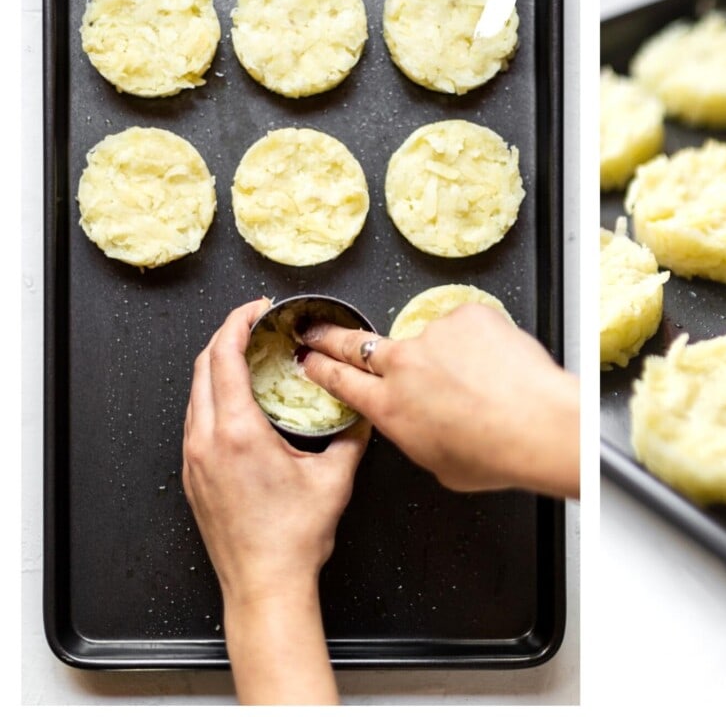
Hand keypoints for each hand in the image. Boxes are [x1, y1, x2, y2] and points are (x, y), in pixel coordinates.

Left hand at [183, 298, 369, 703]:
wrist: (265, 584)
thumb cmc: (296, 536)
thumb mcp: (335, 478)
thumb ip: (352, 436)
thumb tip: (364, 412)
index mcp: (237, 432)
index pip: (224, 357)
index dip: (238, 323)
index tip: (258, 309)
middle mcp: (206, 440)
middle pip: (202, 367)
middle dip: (226, 336)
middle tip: (256, 323)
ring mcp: (194, 460)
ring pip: (195, 393)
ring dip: (217, 366)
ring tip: (250, 355)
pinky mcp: (194, 476)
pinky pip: (196, 420)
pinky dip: (214, 395)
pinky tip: (240, 401)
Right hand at [301, 304, 578, 498]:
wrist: (538, 426)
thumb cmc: (495, 455)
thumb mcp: (437, 462)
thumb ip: (414, 432)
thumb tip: (417, 420)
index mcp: (389, 408)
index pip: (340, 381)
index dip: (320, 368)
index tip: (309, 359)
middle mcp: (402, 367)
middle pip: (355, 344)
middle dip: (331, 336)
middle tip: (316, 329)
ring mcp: (433, 337)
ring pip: (430, 341)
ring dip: (447, 355)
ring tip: (481, 379)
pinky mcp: (466, 316)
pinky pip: (465, 326)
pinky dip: (479, 342)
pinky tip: (497, 364)